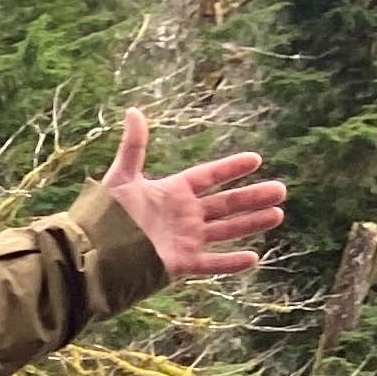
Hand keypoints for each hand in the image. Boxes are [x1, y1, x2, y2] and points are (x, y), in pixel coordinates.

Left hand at [99, 108, 285, 279]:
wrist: (94, 253)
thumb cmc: (105, 216)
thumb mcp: (121, 179)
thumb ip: (133, 147)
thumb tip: (134, 111)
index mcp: (172, 192)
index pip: (208, 177)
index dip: (231, 168)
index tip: (256, 159)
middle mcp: (183, 215)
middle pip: (225, 204)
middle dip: (253, 197)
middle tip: (281, 190)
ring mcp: (185, 239)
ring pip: (226, 230)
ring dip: (251, 223)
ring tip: (277, 215)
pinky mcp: (180, 264)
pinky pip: (211, 264)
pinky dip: (231, 262)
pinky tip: (255, 258)